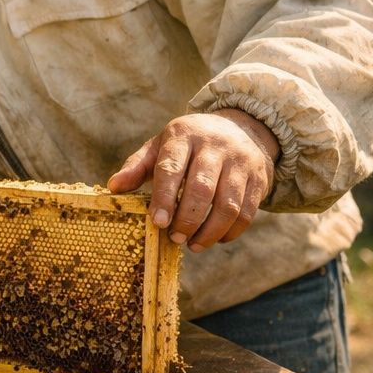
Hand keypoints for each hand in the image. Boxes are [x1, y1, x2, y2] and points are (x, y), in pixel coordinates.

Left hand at [107, 109, 277, 250]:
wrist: (242, 127)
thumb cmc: (189, 144)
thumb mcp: (161, 146)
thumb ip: (137, 166)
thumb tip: (113, 187)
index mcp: (184, 136)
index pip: (171, 168)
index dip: (164, 198)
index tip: (158, 222)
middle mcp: (215, 146)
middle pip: (201, 189)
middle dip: (187, 219)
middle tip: (175, 238)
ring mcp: (241, 162)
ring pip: (228, 205)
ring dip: (209, 231)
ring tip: (193, 245)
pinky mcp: (259, 178)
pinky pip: (247, 212)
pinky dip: (230, 232)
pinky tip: (215, 239)